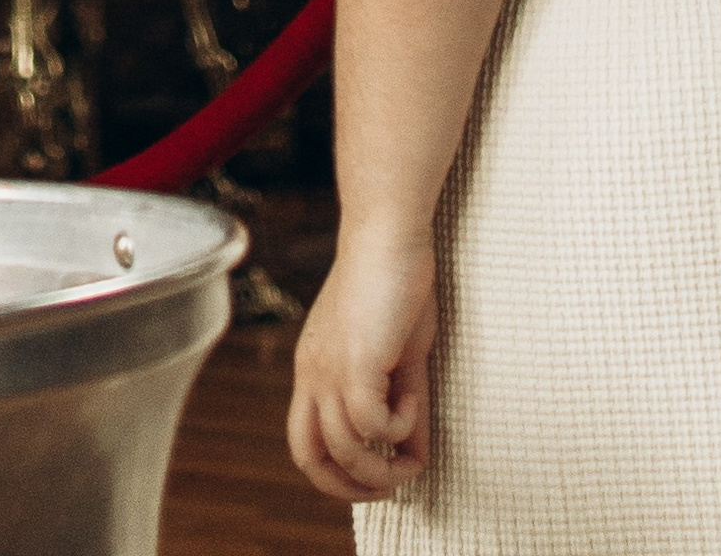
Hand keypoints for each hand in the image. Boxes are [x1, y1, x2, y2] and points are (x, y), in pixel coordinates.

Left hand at [287, 218, 435, 502]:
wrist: (388, 233)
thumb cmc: (393, 285)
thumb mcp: (399, 357)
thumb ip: (403, 405)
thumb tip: (414, 454)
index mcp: (314, 371)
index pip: (305, 444)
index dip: (339, 475)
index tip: (379, 474)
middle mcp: (313, 373)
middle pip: (307, 457)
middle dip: (349, 487)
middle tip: (390, 483)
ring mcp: (329, 367)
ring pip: (343, 449)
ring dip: (383, 464)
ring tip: (411, 445)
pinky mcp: (355, 360)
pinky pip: (370, 423)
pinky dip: (398, 428)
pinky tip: (413, 400)